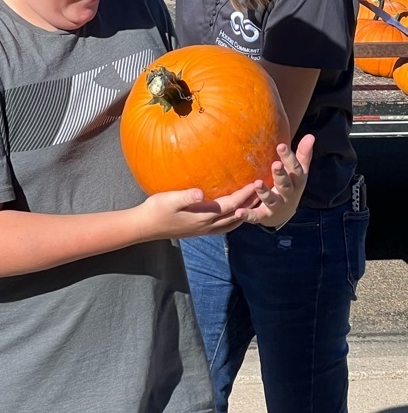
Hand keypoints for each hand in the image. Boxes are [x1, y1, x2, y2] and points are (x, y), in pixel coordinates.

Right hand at [136, 182, 258, 240]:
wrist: (147, 227)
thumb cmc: (156, 209)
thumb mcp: (169, 199)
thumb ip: (186, 196)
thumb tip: (201, 193)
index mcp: (204, 216)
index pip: (232, 204)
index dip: (246, 193)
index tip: (257, 181)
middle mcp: (209, 225)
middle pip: (238, 214)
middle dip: (253, 203)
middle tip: (266, 191)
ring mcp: (206, 230)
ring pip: (234, 222)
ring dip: (247, 212)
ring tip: (257, 201)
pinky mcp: (201, 231)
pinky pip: (226, 226)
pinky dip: (236, 218)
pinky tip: (237, 212)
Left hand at [234, 135, 314, 227]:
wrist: (284, 214)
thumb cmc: (290, 186)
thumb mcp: (298, 172)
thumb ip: (303, 155)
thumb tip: (310, 136)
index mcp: (296, 181)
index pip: (294, 168)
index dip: (288, 157)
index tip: (281, 146)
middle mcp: (288, 194)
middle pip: (285, 184)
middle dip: (280, 175)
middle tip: (275, 164)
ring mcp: (276, 206)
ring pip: (271, 200)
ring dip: (264, 192)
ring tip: (257, 183)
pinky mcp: (264, 216)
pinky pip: (256, 216)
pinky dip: (248, 215)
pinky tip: (239, 211)